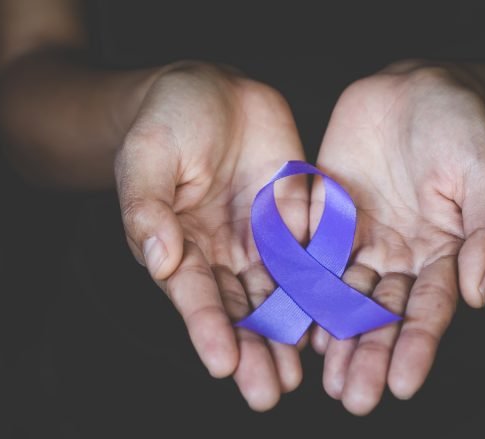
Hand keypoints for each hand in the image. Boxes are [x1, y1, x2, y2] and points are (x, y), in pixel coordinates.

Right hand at [115, 63, 307, 410]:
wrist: (210, 90)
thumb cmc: (166, 119)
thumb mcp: (147, 155)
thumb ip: (148, 208)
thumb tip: (158, 259)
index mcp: (181, 244)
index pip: (196, 295)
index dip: (209, 330)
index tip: (223, 364)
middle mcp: (223, 253)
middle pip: (241, 309)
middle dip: (255, 350)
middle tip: (270, 392)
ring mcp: (261, 237)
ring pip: (279, 294)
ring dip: (291, 333)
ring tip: (301, 375)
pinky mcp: (294, 218)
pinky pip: (312, 255)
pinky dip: (323, 287)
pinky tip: (337, 317)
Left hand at [310, 61, 484, 413]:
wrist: (420, 86)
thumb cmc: (465, 126)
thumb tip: (479, 293)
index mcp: (443, 251)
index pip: (430, 308)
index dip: (417, 346)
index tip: (403, 384)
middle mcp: (400, 254)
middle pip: (383, 313)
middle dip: (368, 354)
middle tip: (353, 398)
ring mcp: (362, 236)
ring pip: (343, 293)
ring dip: (331, 334)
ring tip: (321, 375)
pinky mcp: (328, 213)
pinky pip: (311, 252)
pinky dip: (300, 284)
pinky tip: (289, 317)